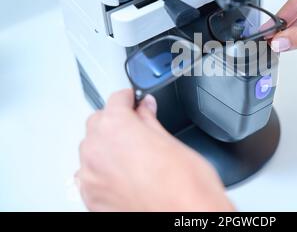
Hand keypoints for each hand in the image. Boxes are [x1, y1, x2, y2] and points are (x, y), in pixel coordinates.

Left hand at [77, 89, 233, 211]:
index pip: (116, 100)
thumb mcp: (171, 141)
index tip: (135, 101)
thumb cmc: (184, 187)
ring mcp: (90, 177)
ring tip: (133, 153)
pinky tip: (123, 173)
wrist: (184, 219)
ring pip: (92, 149)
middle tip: (138, 125)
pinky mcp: (91, 198)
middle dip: (116, 120)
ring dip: (107, 145)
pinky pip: (89, 174)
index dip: (130, 98)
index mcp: (116, 127)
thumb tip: (145, 108)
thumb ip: (150, 120)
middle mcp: (96, 150)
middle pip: (98, 122)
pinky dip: (102, 169)